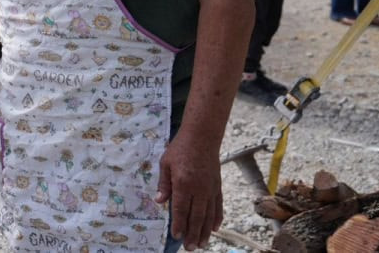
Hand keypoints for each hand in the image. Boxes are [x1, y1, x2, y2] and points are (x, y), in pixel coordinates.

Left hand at [155, 130, 223, 250]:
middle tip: (190, 247)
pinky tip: (214, 228)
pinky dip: (217, 218)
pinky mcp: (218, 186)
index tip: (177, 236)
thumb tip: (159, 202)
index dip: (179, 224)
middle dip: (192, 233)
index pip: (180, 209)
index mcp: (183, 183)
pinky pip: (218, 206)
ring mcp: (210, 188)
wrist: (202, 137)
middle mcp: (199, 188)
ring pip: (209, 214)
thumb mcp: (165, 163)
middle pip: (196, 216)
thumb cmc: (180, 149)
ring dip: (205, 231)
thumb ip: (163, 184)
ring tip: (202, 244)